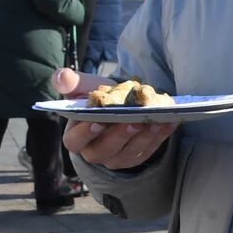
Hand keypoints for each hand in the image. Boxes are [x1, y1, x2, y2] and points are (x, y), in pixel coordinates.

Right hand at [54, 68, 176, 170]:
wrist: (121, 107)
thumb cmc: (99, 100)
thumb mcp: (84, 89)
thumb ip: (72, 83)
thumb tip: (61, 75)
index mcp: (76, 137)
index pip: (75, 140)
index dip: (85, 133)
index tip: (97, 121)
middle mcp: (95, 152)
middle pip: (105, 150)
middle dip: (120, 136)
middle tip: (134, 122)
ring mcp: (118, 158)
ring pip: (131, 152)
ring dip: (145, 137)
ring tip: (156, 120)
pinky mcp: (138, 157)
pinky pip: (151, 149)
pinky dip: (161, 135)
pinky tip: (170, 121)